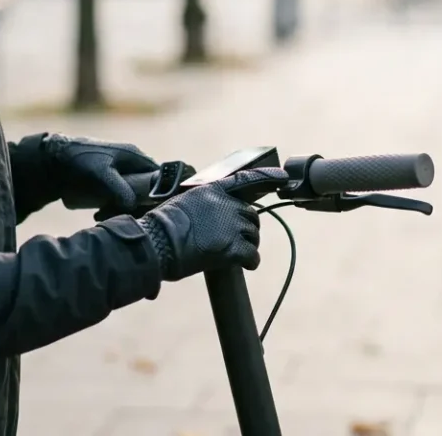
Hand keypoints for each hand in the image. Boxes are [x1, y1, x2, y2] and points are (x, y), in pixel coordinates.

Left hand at [43, 134, 159, 213]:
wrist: (54, 159)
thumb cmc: (80, 159)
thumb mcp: (102, 173)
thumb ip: (119, 188)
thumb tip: (133, 205)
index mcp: (134, 156)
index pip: (159, 175)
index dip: (161, 191)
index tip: (154, 208)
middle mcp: (131, 164)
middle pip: (146, 188)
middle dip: (137, 204)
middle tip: (125, 215)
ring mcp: (120, 173)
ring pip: (132, 195)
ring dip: (122, 208)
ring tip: (104, 215)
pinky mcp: (109, 182)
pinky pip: (118, 198)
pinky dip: (112, 207)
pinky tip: (99, 214)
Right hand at [137, 168, 288, 281]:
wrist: (158, 243)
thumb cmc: (162, 226)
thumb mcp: (183, 203)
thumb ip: (202, 206)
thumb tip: (207, 219)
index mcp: (212, 190)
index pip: (245, 180)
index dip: (266, 177)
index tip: (282, 176)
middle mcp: (226, 205)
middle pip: (250, 215)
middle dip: (248, 227)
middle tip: (239, 239)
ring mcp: (231, 226)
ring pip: (253, 235)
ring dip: (248, 245)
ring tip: (238, 254)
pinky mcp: (232, 248)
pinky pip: (251, 255)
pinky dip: (251, 261)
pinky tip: (246, 265)